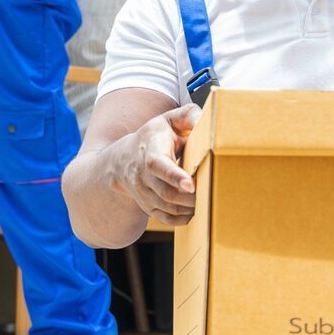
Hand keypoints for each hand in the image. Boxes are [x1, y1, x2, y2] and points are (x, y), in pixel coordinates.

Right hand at [113, 104, 202, 226]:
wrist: (124, 159)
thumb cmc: (154, 137)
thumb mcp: (168, 120)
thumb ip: (187, 115)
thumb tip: (201, 120)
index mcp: (150, 151)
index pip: (157, 165)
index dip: (174, 176)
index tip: (190, 184)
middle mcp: (142, 175)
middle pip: (165, 192)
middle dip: (189, 197)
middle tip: (210, 193)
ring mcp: (143, 193)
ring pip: (166, 206)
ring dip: (187, 208)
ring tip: (206, 201)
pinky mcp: (146, 206)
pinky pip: (163, 218)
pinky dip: (180, 219)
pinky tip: (193, 211)